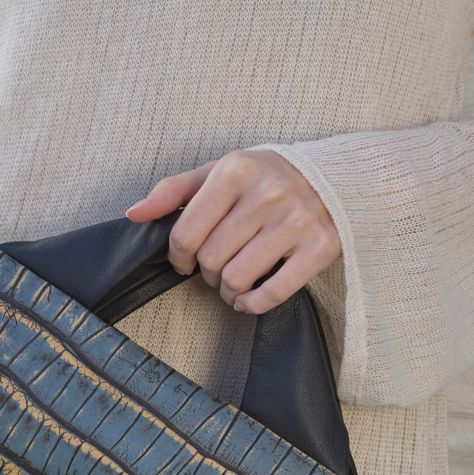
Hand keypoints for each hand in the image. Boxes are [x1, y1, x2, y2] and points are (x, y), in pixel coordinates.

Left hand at [126, 150, 340, 314]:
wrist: (339, 178)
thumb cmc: (270, 177)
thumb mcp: (222, 171)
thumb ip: (176, 190)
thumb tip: (135, 213)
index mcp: (236, 171)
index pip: (186, 231)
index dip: (179, 255)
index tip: (185, 260)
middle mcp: (267, 194)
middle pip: (211, 259)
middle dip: (206, 273)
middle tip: (214, 269)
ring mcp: (296, 221)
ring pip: (237, 278)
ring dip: (227, 291)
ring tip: (231, 284)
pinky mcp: (320, 248)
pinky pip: (273, 292)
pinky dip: (254, 304)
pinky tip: (249, 300)